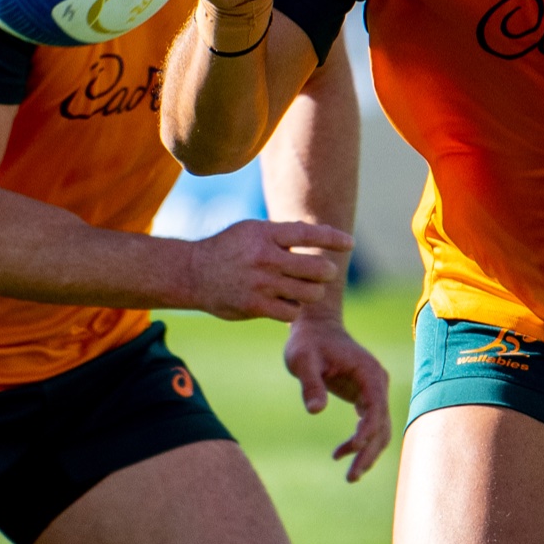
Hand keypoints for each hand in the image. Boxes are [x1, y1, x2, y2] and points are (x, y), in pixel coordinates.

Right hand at [186, 217, 353, 321]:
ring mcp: (261, 283)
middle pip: (316, 268)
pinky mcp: (255, 306)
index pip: (308, 233)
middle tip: (323, 273)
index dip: (333, 238)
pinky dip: (293, 309)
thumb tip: (323, 235)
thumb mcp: (252, 231)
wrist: (193, 273)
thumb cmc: (229, 249)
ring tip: (305, 289)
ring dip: (313, 292)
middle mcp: (265, 257)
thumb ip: (283, 234)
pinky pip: (291, 312)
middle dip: (326, 272)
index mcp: (266, 234)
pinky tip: (285, 303)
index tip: (350, 244)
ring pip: (309, 293)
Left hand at [284, 313, 391, 482]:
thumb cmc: (308, 342)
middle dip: (369, 452)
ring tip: (351, 476)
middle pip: (382, 425)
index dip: (366, 432)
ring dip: (367, 452)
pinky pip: (369, 424)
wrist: (315, 327)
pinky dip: (359, 441)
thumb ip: (310, 384)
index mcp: (369, 373)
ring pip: (379, 429)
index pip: (376, 409)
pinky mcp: (365, 396)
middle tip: (352, 477)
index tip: (350, 449)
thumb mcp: (302, 360)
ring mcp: (373, 390)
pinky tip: (340, 454)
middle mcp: (377, 383)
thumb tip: (315, 411)